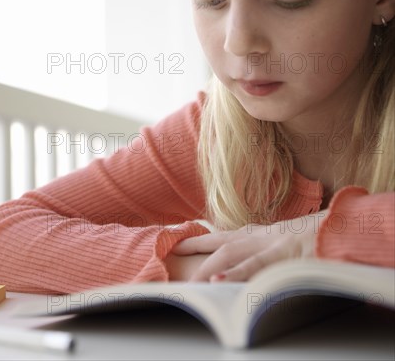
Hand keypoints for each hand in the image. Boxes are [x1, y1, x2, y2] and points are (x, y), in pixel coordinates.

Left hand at [170, 210, 327, 281]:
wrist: (336, 228)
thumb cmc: (309, 236)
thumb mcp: (280, 241)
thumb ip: (260, 248)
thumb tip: (244, 259)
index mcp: (256, 233)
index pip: (221, 235)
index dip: (198, 239)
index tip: (177, 241)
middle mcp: (257, 236)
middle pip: (218, 241)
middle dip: (194, 247)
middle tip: (172, 253)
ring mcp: (268, 244)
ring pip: (230, 255)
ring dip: (209, 268)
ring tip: (190, 280)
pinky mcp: (280, 254)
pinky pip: (254, 265)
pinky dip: (235, 273)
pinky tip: (218, 281)